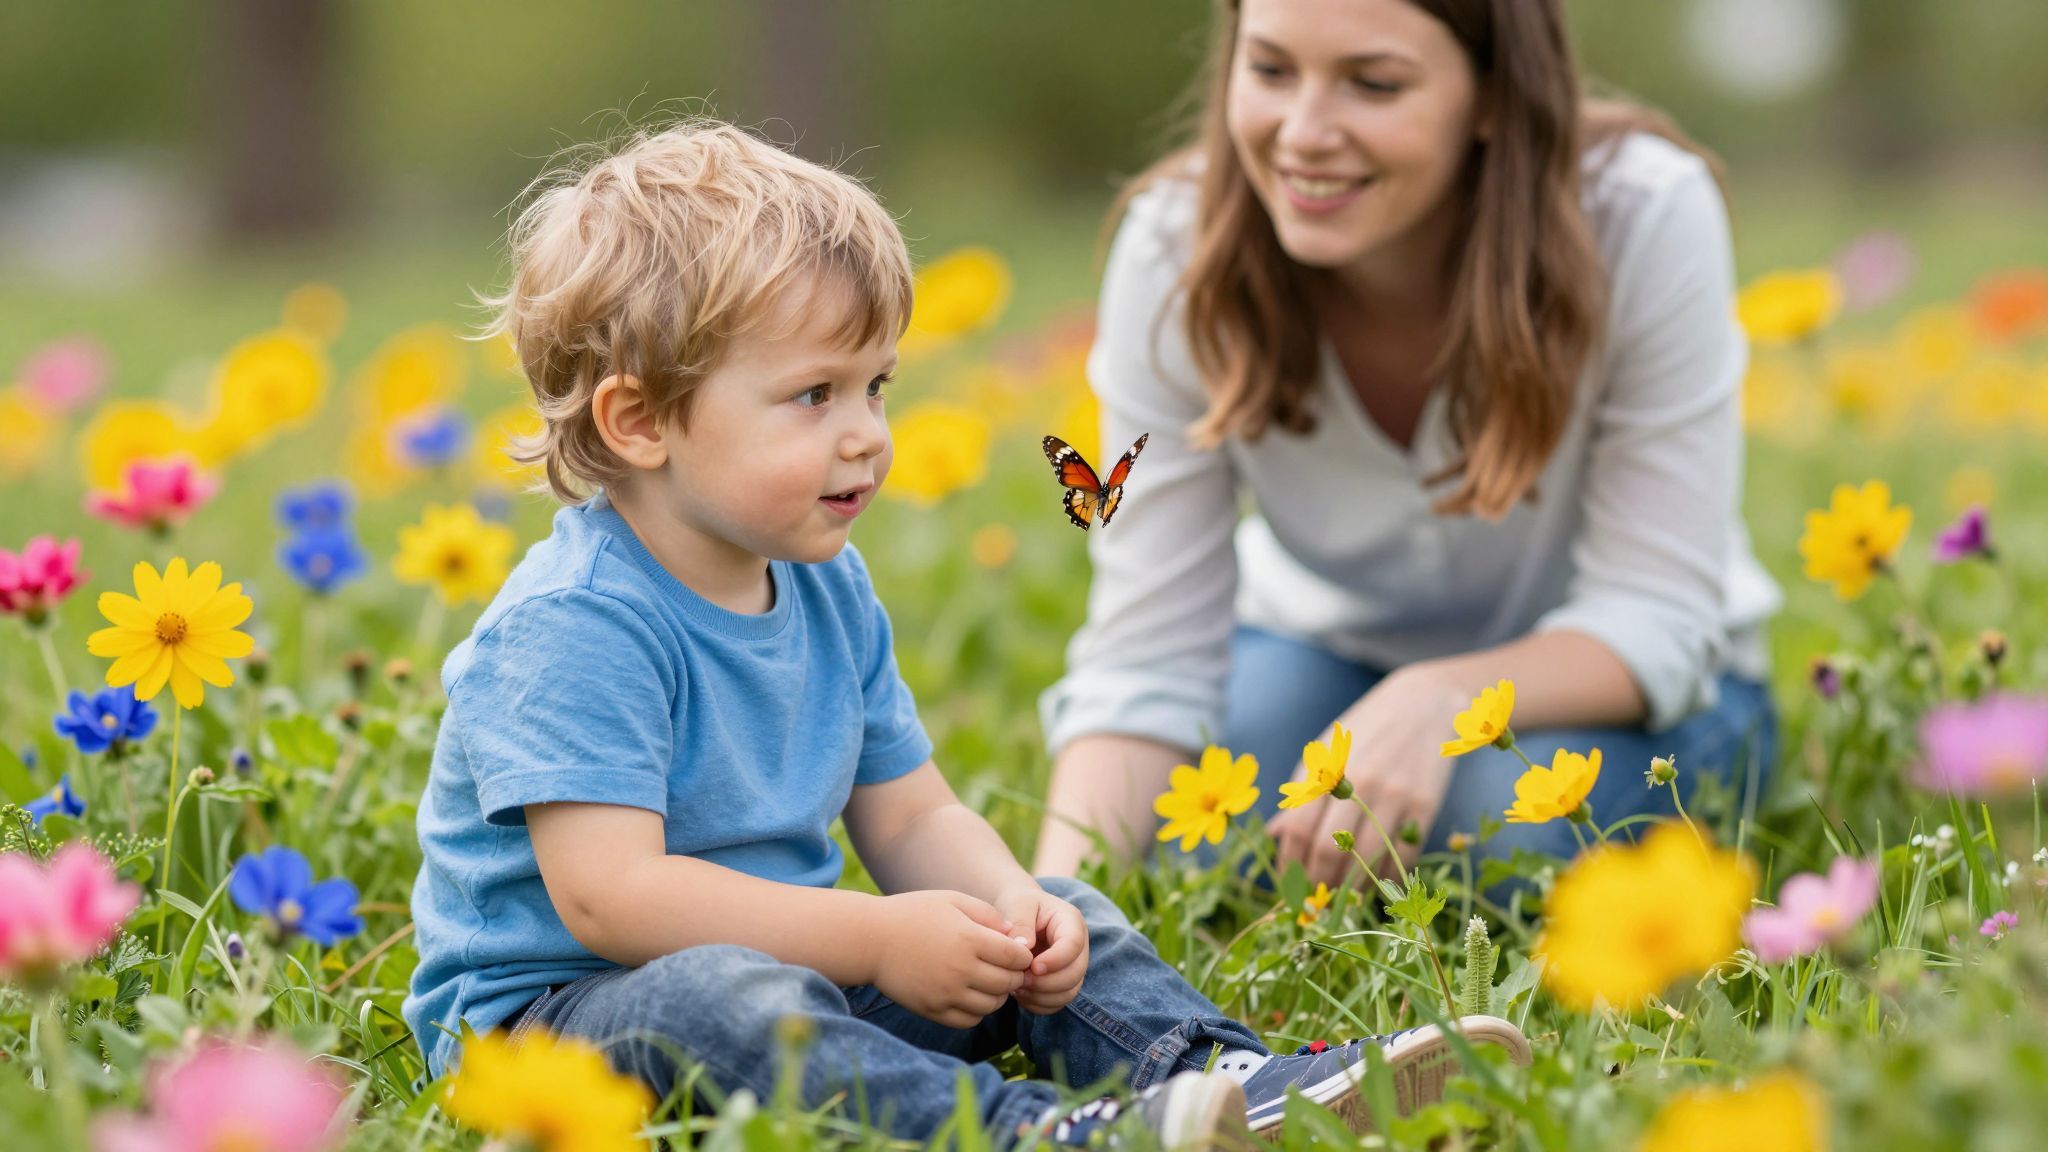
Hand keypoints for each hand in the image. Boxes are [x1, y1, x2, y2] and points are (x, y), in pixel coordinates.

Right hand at [873, 891, 1034, 1028]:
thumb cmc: (913, 914)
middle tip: (1007, 968)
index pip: (1016, 957)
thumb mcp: (952, 901)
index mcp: (969, 939)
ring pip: (991, 1005)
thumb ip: (987, 915)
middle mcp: (960, 970)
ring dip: (997, 995)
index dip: (1023, 956)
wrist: (870, 940)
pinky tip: (970, 995)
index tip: (1017, 952)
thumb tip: (1015, 937)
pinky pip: (969, 1020)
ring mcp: (946, 994)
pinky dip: (977, 1011)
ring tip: (988, 981)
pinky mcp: (932, 1010)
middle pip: (1007, 983)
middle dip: (1014, 976)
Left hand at [993, 880, 1089, 1014]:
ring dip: (1042, 996)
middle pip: (1076, 973)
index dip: (1055, 960)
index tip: (1032, 966)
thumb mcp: (1018, 904)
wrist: (1019, 913)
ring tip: (1017, 987)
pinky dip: (1039, 1004)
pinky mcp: (1063, 983)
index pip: (1073, 945)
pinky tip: (1020, 994)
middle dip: (1047, 983)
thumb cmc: (1019, 904)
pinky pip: (1057, 1003)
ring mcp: (1073, 967)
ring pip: (1069, 993)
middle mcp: (1079, 947)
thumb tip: (1023, 947)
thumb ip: (1020, 923)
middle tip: (1019, 979)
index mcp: (1071, 921)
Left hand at [1268, 666, 1466, 889]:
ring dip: (1351, 887)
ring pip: (1366, 859)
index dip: (1290, 864)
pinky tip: (1374, 882)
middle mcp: (1360, 784)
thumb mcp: (1327, 750)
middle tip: (1315, 899)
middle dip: (1318, 882)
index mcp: (1329, 770)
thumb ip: (1301, 792)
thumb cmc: (1366, 729)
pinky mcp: (1426, 805)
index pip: (1299, 830)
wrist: (1424, 702)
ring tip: (1342, 898)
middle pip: (1330, 850)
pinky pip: (1401, 855)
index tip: (1288, 883)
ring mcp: (1395, 795)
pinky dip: (1385, 876)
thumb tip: (1275, 835)